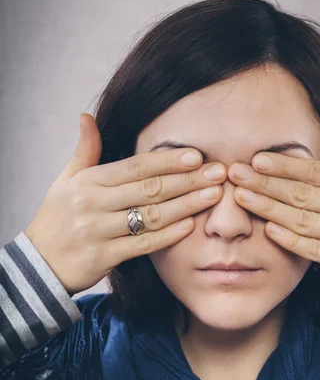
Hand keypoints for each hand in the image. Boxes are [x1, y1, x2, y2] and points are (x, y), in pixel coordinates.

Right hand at [24, 113, 225, 295]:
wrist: (39, 263)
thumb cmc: (57, 217)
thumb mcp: (66, 180)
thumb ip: (85, 150)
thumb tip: (87, 116)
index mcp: (88, 181)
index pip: (135, 167)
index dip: (168, 160)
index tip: (197, 156)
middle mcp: (93, 204)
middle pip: (149, 189)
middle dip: (188, 180)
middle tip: (219, 173)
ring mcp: (98, 232)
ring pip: (150, 216)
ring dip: (186, 205)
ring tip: (213, 196)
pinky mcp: (104, 258)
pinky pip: (142, 246)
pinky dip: (167, 236)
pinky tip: (190, 225)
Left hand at [228, 119, 319, 299]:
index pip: (318, 172)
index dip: (286, 165)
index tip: (256, 159)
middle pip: (305, 193)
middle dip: (267, 183)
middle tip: (236, 174)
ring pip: (305, 220)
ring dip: (271, 209)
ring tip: (242, 199)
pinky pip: (317, 251)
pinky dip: (291, 241)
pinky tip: (269, 230)